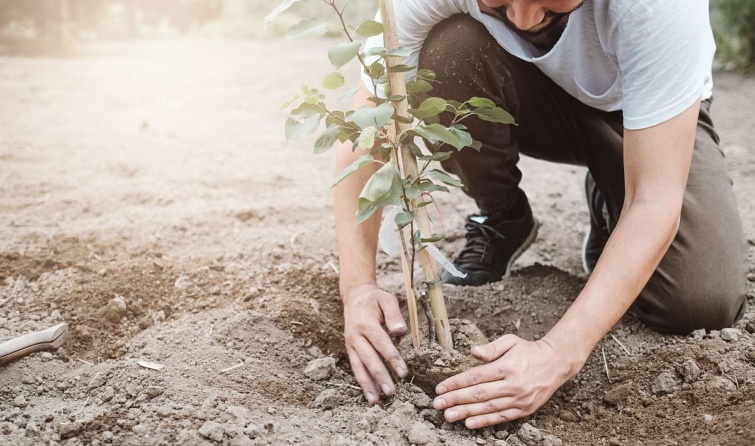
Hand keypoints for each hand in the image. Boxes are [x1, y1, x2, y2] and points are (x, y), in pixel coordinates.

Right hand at [343, 284, 408, 403]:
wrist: (354, 297)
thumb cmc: (374, 299)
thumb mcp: (386, 299)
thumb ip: (394, 314)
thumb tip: (400, 331)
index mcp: (366, 323)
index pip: (381, 343)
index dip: (392, 358)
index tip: (403, 372)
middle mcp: (355, 335)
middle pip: (368, 358)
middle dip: (379, 376)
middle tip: (391, 391)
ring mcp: (350, 344)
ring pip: (359, 366)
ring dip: (367, 384)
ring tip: (376, 400)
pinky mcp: (350, 349)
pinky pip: (356, 367)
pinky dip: (362, 381)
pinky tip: (370, 393)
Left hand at [433, 334, 582, 427]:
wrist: (557, 363)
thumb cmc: (529, 350)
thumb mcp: (510, 341)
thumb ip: (491, 348)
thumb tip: (472, 351)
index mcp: (506, 366)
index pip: (476, 376)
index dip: (456, 383)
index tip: (440, 388)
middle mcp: (512, 384)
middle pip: (478, 394)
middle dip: (455, 400)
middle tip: (437, 404)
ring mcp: (519, 399)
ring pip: (488, 408)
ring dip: (466, 413)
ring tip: (448, 416)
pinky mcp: (524, 409)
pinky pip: (501, 417)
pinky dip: (485, 422)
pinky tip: (469, 424)